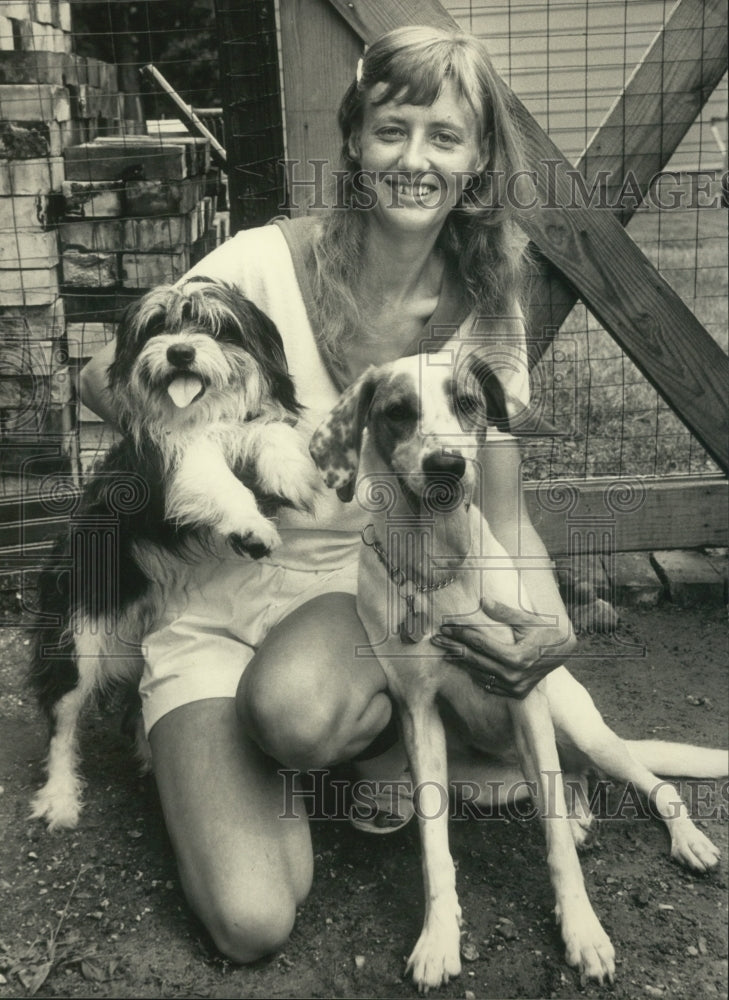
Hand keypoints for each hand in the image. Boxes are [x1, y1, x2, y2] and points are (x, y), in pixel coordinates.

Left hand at [430, 595, 576, 698]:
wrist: (564, 651)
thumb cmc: (545, 630)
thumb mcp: (526, 619)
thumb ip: (504, 612)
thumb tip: (483, 600)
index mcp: (517, 657)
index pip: (480, 644)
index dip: (460, 634)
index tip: (445, 627)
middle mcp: (514, 676)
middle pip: (475, 660)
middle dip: (453, 648)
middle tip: (436, 639)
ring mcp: (514, 687)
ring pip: (479, 674)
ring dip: (460, 661)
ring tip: (444, 651)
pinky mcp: (515, 693)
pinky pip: (489, 684)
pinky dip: (475, 673)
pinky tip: (464, 664)